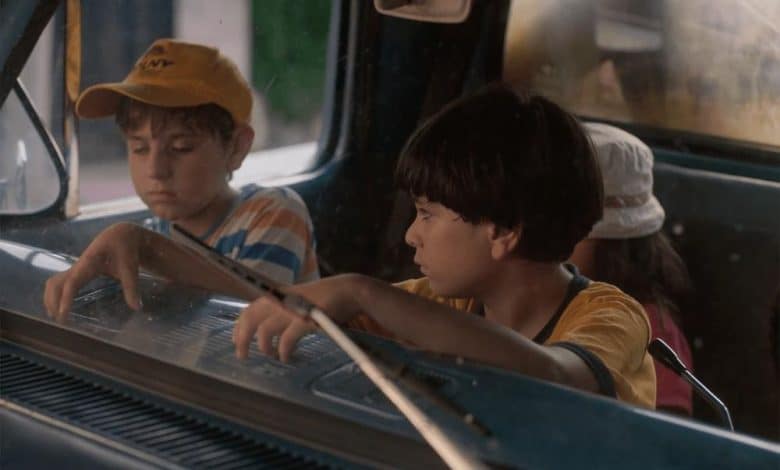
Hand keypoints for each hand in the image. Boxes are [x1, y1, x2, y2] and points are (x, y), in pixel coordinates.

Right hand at [43, 222, 145, 319]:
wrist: (121, 234)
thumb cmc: (126, 248)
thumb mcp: (130, 267)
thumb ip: (132, 287)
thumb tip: (136, 308)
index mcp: (89, 263)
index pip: (72, 283)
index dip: (65, 299)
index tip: (63, 315)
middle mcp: (78, 266)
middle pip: (55, 283)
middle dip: (53, 301)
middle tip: (60, 321)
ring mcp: (76, 268)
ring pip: (54, 282)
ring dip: (50, 298)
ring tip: (55, 316)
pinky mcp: (78, 270)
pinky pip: (60, 282)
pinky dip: (55, 294)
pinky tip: (59, 306)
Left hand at [232, 274, 364, 361]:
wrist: (348, 291)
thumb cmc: (325, 298)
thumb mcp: (299, 301)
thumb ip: (283, 310)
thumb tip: (267, 329)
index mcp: (278, 294)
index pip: (250, 309)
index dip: (240, 326)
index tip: (236, 341)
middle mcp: (281, 299)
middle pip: (250, 318)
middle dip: (243, 338)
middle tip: (242, 355)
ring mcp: (292, 308)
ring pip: (265, 331)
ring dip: (265, 348)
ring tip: (272, 357)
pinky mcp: (304, 319)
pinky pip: (286, 340)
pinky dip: (284, 351)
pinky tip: (287, 357)